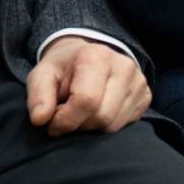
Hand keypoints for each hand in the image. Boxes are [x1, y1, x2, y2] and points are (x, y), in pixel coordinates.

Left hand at [26, 37, 150, 135]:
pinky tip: (98, 110)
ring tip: (81, 112)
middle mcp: (124, 66)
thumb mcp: (42, 74)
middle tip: (66, 116)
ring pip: (114, 125)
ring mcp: (139, 81)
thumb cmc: (63, 68)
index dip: (65, 119)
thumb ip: (38, 96)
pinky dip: (107, 125)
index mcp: (96, 56)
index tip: (52, 122)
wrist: (88, 55)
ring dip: (92, 127)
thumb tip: (40, 119)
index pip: (86, 101)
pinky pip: (125, 125)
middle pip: (103, 117)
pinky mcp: (146, 96)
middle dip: (79, 125)